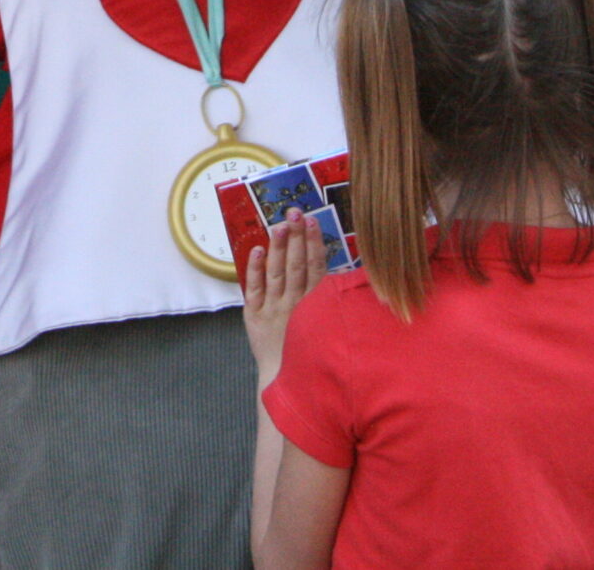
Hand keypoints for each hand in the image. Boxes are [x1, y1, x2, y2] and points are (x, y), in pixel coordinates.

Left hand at [242, 211, 327, 384]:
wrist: (285, 380)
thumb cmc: (308, 351)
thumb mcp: (324, 324)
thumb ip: (328, 299)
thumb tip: (339, 273)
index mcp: (312, 306)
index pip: (315, 268)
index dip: (314, 244)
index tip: (313, 222)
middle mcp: (293, 304)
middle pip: (295, 265)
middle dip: (295, 237)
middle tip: (294, 212)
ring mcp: (272, 308)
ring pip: (276, 272)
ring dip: (277, 247)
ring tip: (279, 224)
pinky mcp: (254, 315)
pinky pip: (254, 288)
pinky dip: (255, 268)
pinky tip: (257, 249)